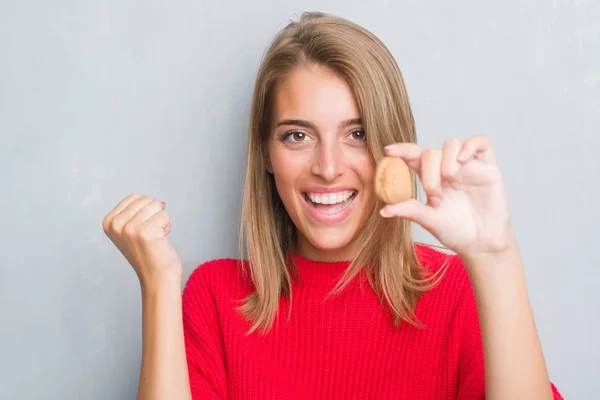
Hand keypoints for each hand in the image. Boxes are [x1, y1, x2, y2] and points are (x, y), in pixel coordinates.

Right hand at [102, 193, 181, 287]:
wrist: (156, 277)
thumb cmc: (148, 252)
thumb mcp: (131, 229)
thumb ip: (138, 212)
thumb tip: (161, 202)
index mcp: (109, 222)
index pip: (135, 197)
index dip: (145, 211)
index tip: (141, 229)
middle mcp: (116, 224)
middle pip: (147, 200)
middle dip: (154, 215)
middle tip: (150, 234)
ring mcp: (129, 228)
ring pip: (157, 206)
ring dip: (161, 221)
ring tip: (155, 237)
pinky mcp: (145, 232)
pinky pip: (164, 215)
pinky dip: (167, 226)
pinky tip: (160, 240)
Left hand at [381, 135, 514, 260]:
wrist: (482, 243)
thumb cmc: (455, 231)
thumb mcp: (429, 220)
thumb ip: (410, 210)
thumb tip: (384, 210)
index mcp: (430, 177)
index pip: (414, 156)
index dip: (402, 150)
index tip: (388, 150)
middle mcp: (447, 168)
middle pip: (431, 152)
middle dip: (429, 175)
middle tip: (436, 198)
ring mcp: (467, 166)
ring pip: (452, 144)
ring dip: (447, 163)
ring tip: (453, 185)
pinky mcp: (488, 167)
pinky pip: (481, 142)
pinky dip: (470, 145)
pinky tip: (463, 160)